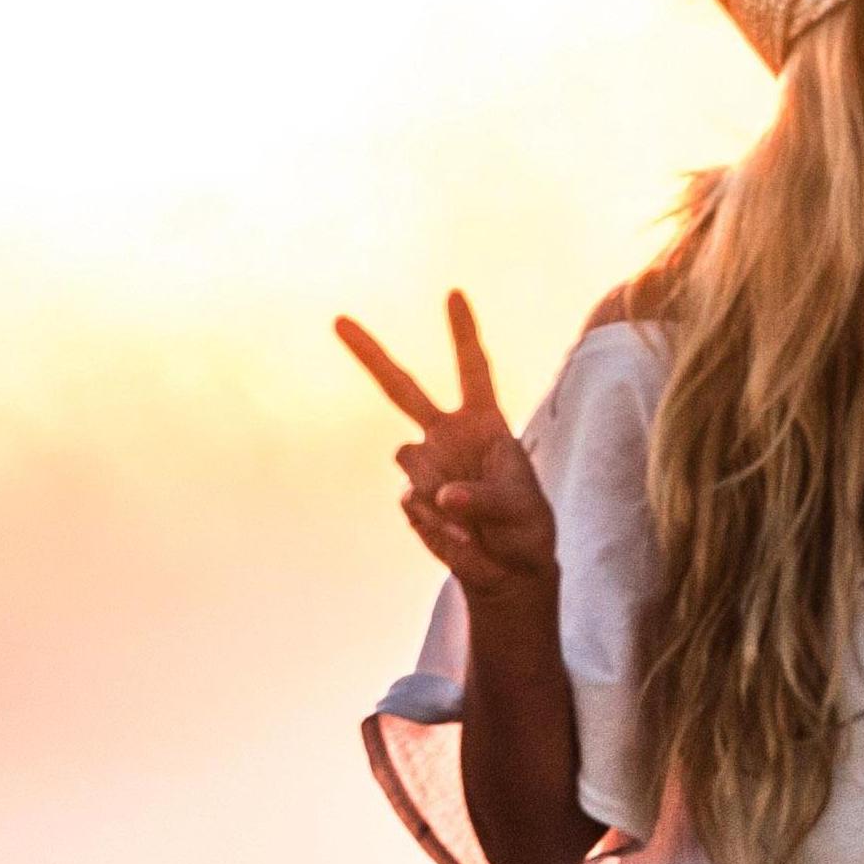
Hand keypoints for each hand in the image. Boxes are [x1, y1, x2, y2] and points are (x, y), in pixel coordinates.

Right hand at [335, 292, 557, 606]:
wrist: (506, 570)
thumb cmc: (525, 530)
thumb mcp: (521, 512)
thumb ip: (487, 498)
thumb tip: (444, 495)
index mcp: (484, 424)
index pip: (473, 369)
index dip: (464, 332)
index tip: (454, 294)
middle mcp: (447, 435)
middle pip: (402, 388)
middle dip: (369, 354)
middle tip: (338, 319)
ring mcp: (424, 464)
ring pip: (409, 458)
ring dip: (438, 491)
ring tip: (476, 525)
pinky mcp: (411, 497)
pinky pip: (412, 501)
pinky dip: (436, 524)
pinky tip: (461, 539)